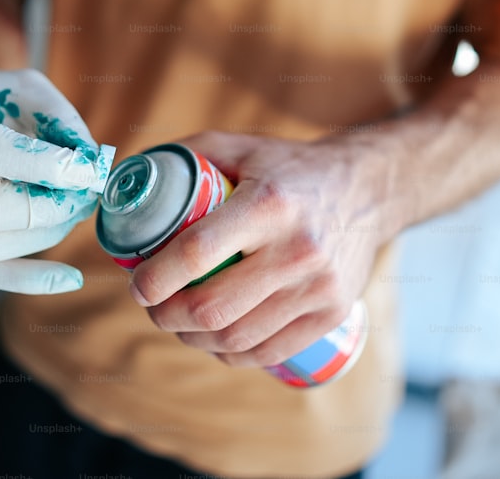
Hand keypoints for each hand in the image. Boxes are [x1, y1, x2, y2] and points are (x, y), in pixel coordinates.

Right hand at [0, 50, 113, 293]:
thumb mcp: (29, 88)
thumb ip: (62, 122)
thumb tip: (92, 170)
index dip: (42, 166)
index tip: (88, 173)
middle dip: (50, 209)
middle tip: (84, 197)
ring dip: (46, 235)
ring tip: (72, 212)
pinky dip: (28, 278)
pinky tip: (68, 278)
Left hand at [129, 131, 398, 367]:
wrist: (369, 188)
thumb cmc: (292, 168)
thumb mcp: (241, 146)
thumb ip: (188, 155)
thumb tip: (131, 178)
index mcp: (269, 204)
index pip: (197, 253)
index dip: (155, 278)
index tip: (136, 284)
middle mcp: (298, 249)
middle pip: (213, 308)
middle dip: (166, 316)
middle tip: (153, 306)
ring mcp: (319, 287)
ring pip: (236, 337)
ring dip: (194, 339)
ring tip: (179, 323)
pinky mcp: (333, 312)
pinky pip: (268, 352)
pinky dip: (231, 354)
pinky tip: (215, 340)